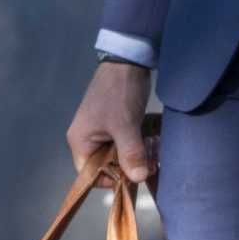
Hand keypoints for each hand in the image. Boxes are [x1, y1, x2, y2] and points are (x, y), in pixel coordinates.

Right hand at [67, 60, 153, 184]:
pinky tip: (157, 138)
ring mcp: (105, 131)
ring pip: (123, 154)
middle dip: (131, 165)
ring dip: (141, 154)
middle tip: (152, 162)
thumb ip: (130, 154)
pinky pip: (130, 142)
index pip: (90, 175)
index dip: (111, 180)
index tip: (134, 176)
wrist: (129, 60)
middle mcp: (89, 139)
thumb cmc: (118, 93)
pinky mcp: (119, 123)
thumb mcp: (125, 125)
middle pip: (110, 166)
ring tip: (156, 147)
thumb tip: (138, 179)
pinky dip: (143, 143)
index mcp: (81, 142)